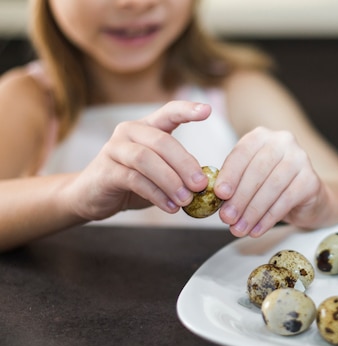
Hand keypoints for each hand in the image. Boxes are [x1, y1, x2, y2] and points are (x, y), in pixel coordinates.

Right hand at [66, 101, 210, 219]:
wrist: (92, 196)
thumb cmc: (132, 182)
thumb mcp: (160, 173)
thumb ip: (179, 171)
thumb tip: (205, 182)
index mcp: (147, 127)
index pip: (168, 111)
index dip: (187, 109)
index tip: (208, 111)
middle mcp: (129, 131)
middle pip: (162, 142)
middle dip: (185, 164)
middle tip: (201, 185)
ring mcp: (114, 149)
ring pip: (147, 160)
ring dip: (171, 181)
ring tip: (186, 200)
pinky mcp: (106, 171)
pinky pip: (135, 180)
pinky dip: (157, 194)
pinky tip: (171, 207)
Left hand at [214, 127, 326, 236]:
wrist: (306, 197)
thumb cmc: (272, 186)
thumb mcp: (249, 179)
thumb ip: (234, 184)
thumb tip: (218, 200)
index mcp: (262, 137)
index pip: (242, 153)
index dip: (229, 175)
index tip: (219, 194)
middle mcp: (283, 142)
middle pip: (257, 171)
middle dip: (239, 198)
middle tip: (227, 218)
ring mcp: (300, 159)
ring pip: (271, 187)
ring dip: (252, 211)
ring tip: (240, 228)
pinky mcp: (311, 179)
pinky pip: (286, 200)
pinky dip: (268, 218)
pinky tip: (257, 229)